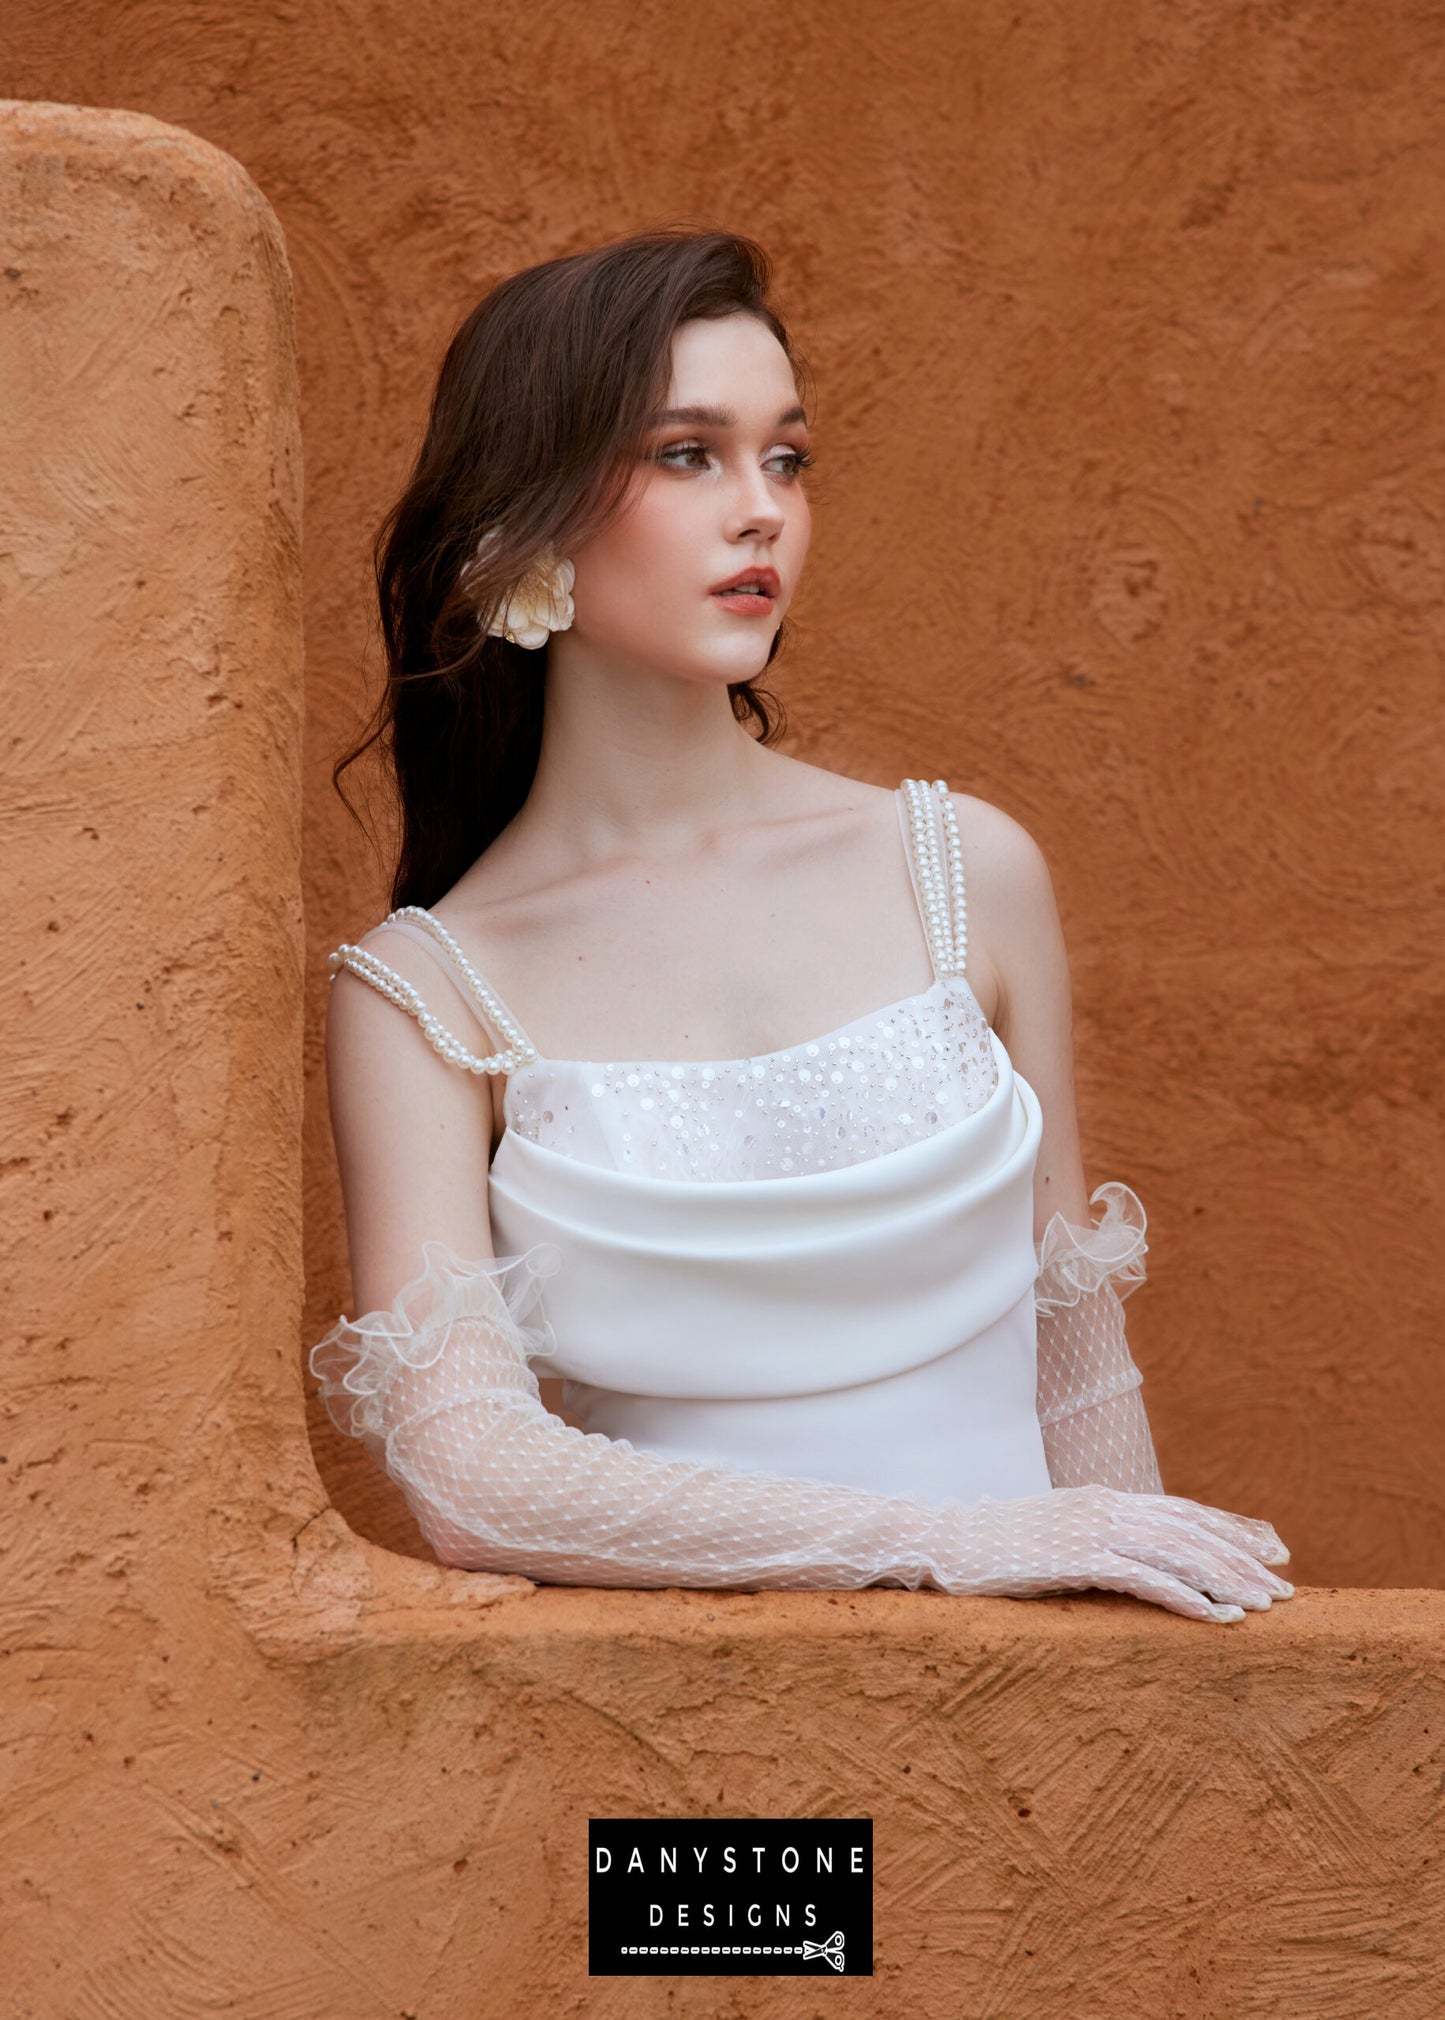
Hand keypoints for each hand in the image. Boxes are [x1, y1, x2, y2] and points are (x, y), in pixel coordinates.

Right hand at [937, 1484, 1294, 1621]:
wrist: (945, 1540)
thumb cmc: (994, 1545)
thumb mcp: (1056, 1534)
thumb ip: (1096, 1538)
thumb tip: (1131, 1558)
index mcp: (1104, 1497)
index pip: (1183, 1510)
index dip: (1231, 1527)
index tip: (1273, 1547)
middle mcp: (1107, 1505)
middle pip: (1192, 1530)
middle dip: (1242, 1558)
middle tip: (1284, 1587)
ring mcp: (1093, 1529)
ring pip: (1179, 1551)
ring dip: (1226, 1579)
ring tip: (1264, 1606)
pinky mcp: (1078, 1557)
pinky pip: (1144, 1577)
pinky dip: (1184, 1596)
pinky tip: (1214, 1617)